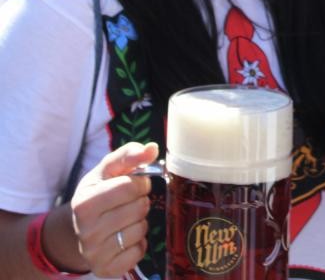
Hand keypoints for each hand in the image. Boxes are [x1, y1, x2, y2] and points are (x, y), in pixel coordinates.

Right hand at [71, 141, 157, 277]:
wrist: (79, 228)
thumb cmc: (99, 192)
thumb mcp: (108, 169)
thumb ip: (129, 154)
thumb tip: (152, 148)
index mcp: (84, 203)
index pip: (130, 187)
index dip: (140, 182)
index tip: (136, 184)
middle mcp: (86, 231)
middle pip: (139, 208)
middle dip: (140, 201)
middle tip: (129, 202)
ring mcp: (94, 253)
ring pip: (141, 229)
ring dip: (140, 221)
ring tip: (126, 218)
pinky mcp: (106, 269)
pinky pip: (139, 252)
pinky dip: (139, 242)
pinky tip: (126, 236)